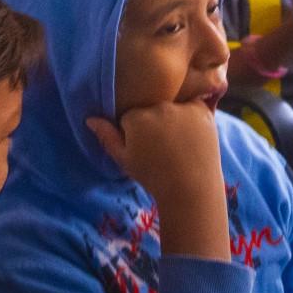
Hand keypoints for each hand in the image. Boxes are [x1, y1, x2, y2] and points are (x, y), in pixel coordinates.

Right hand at [85, 100, 222, 202]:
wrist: (191, 189)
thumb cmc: (154, 177)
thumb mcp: (124, 160)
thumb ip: (107, 137)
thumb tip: (90, 119)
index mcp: (135, 118)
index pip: (131, 116)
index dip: (135, 133)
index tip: (145, 149)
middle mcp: (157, 107)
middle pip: (151, 108)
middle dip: (154, 123)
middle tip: (164, 147)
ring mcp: (181, 108)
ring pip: (172, 105)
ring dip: (174, 117)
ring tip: (180, 143)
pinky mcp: (201, 111)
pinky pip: (194, 103)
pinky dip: (193, 114)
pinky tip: (193, 134)